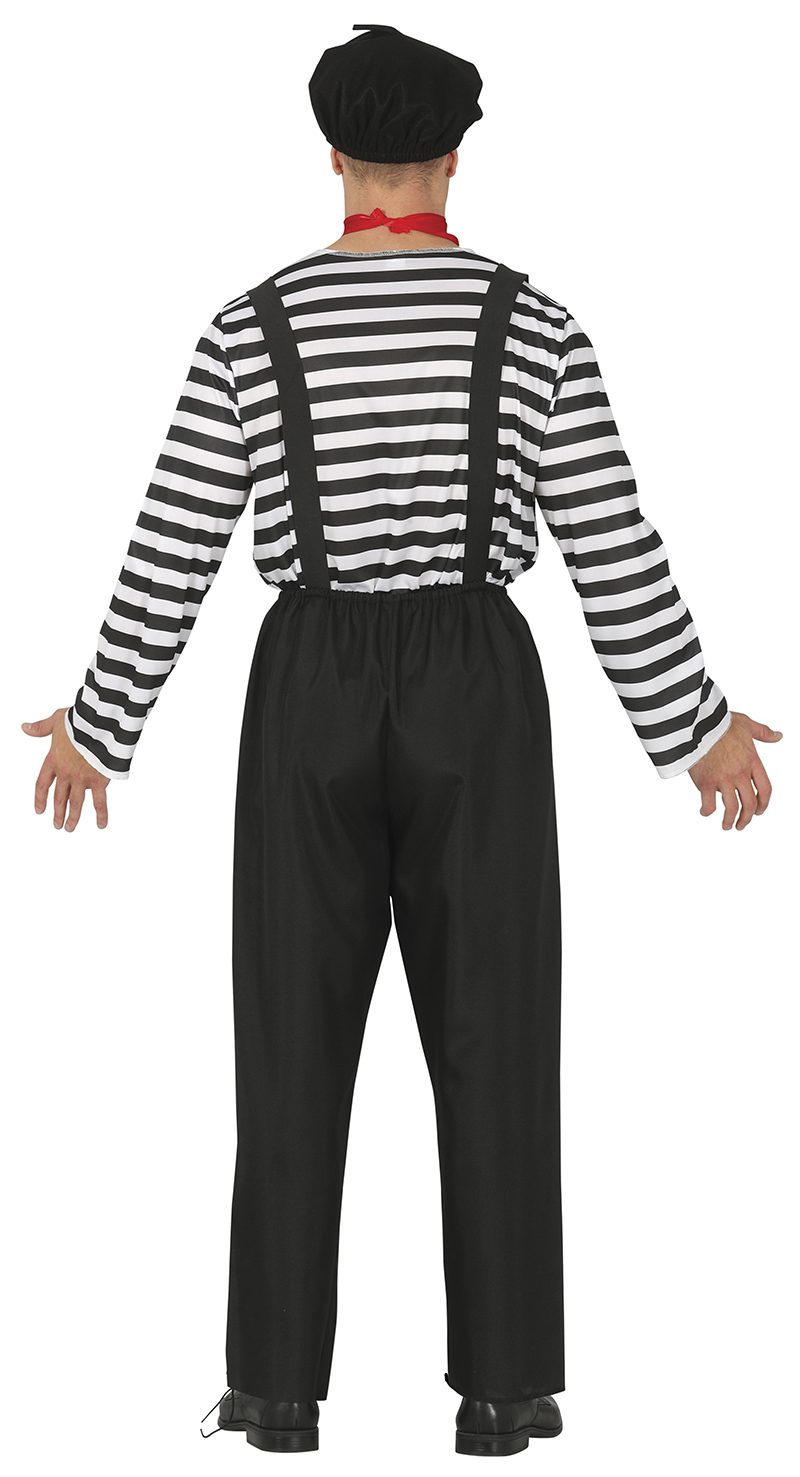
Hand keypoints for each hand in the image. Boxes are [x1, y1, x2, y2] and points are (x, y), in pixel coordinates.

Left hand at [22, 708, 109, 829]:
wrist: (98, 726)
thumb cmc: (79, 721)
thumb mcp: (56, 721)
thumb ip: (41, 727)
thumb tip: (24, 727)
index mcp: (54, 760)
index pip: (42, 784)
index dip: (40, 798)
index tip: (39, 810)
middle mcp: (66, 773)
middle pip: (59, 798)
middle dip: (58, 813)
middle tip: (57, 825)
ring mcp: (82, 779)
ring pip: (75, 803)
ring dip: (72, 818)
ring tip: (69, 828)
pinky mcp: (98, 781)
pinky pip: (99, 802)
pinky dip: (101, 814)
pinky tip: (101, 825)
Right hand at [688, 711, 781, 829]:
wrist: (698, 725)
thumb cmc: (720, 723)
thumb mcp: (747, 724)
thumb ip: (763, 732)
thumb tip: (778, 735)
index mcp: (752, 762)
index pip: (765, 789)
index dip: (764, 804)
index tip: (759, 811)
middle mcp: (740, 774)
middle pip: (750, 804)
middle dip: (747, 818)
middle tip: (742, 824)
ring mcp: (723, 780)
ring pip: (731, 808)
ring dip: (729, 821)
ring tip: (726, 826)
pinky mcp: (706, 783)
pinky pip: (709, 805)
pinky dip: (707, 811)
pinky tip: (704, 811)